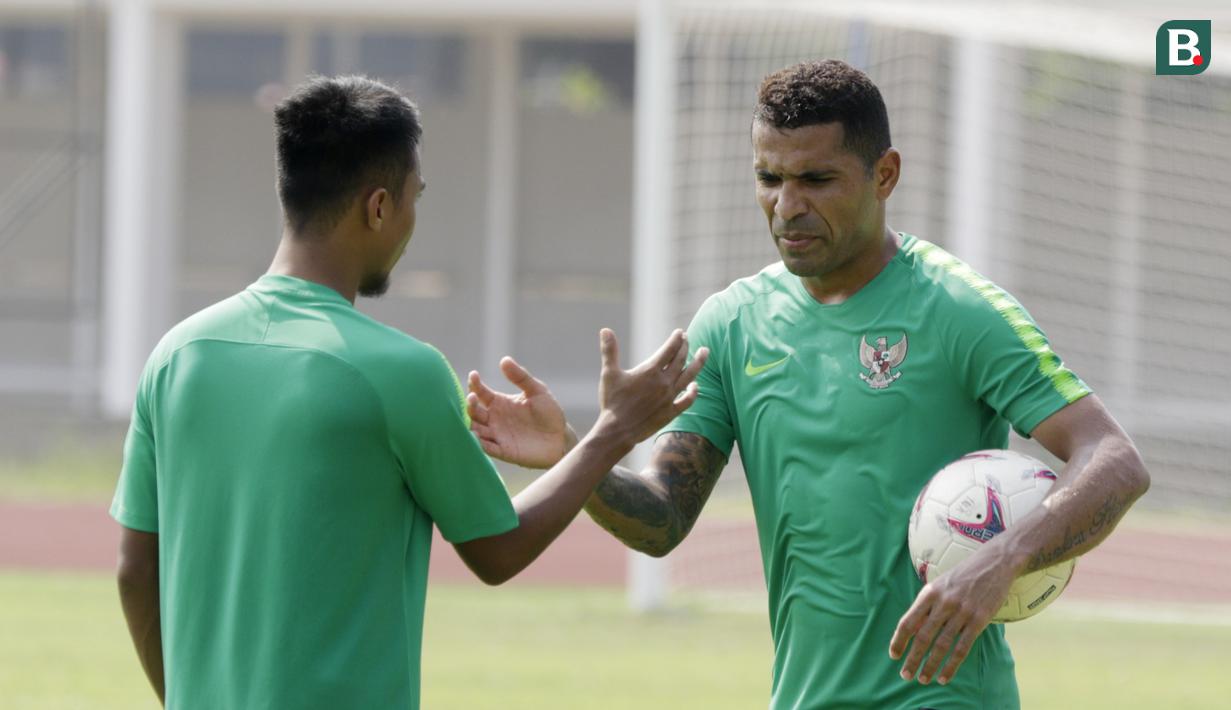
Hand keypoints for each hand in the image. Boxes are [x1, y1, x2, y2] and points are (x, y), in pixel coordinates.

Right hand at [468, 357, 573, 468]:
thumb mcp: (537, 391)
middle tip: (472, 397)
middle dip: (470, 404)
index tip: (474, 375)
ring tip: (470, 420)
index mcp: (500, 402)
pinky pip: (487, 448)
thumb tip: (504, 359)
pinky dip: (480, 444)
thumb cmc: (549, 413)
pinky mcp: (503, 451)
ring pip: (476, 430)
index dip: (474, 383)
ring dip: (471, 425)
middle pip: (474, 411)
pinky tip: (476, 438)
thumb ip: (520, 377)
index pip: (481, 392)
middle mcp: (494, 418)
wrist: (560, 438)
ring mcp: (497, 435)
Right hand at [595, 328, 707, 446]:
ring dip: (698, 363)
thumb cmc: (612, 402)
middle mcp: (663, 382)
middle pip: (680, 360)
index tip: (680, 332)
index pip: (669, 349)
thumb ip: (609, 350)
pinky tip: (695, 386)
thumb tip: (605, 329)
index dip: (676, 339)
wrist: (618, 431)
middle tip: (687, 338)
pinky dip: (693, 392)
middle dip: (685, 347)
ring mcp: (669, 398)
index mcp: (650, 371)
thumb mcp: (609, 374)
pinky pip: (687, 400)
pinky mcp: (670, 412)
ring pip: (689, 376)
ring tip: (704, 352)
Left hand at [888, 544, 1019, 685]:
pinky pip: (962, 648)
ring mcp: (962, 612)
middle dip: (912, 659)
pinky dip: (952, 665)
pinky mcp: (979, 620)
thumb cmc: (963, 576)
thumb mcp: (940, 585)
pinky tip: (944, 677)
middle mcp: (943, 603)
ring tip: (923, 679)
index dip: (899, 641)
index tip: (894, 655)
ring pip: (941, 645)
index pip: (908, 622)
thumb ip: (926, 607)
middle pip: (923, 637)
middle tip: (905, 675)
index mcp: (929, 593)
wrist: (995, 562)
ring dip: (930, 665)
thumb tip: (911, 631)